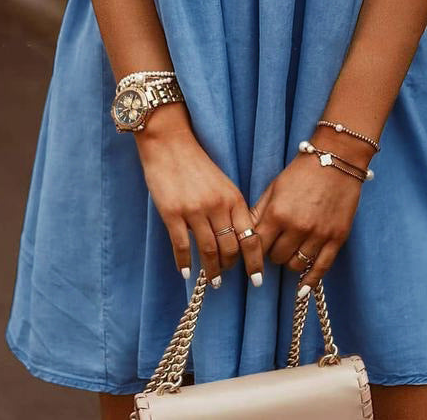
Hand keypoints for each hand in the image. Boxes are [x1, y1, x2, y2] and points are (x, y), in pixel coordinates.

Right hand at [134, 102, 263, 288]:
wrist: (169, 144)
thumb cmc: (196, 164)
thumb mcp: (222, 183)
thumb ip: (231, 208)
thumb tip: (237, 238)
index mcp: (233, 197)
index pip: (250, 236)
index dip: (255, 261)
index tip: (257, 279)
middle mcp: (218, 205)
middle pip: (230, 247)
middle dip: (230, 266)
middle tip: (226, 276)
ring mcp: (194, 210)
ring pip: (208, 250)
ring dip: (211, 270)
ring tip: (212, 281)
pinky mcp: (173, 212)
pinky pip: (181, 245)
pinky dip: (185, 262)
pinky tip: (187, 272)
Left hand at [251, 137, 363, 293]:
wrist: (336, 160)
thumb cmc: (301, 172)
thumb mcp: (274, 188)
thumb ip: (258, 212)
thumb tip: (244, 234)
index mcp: (277, 213)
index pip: (257, 246)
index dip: (254, 248)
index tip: (255, 249)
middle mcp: (297, 227)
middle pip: (276, 258)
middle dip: (273, 253)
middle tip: (277, 243)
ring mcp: (318, 234)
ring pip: (296, 265)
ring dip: (290, 261)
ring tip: (292, 249)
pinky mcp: (337, 238)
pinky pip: (321, 268)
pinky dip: (310, 282)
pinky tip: (302, 290)